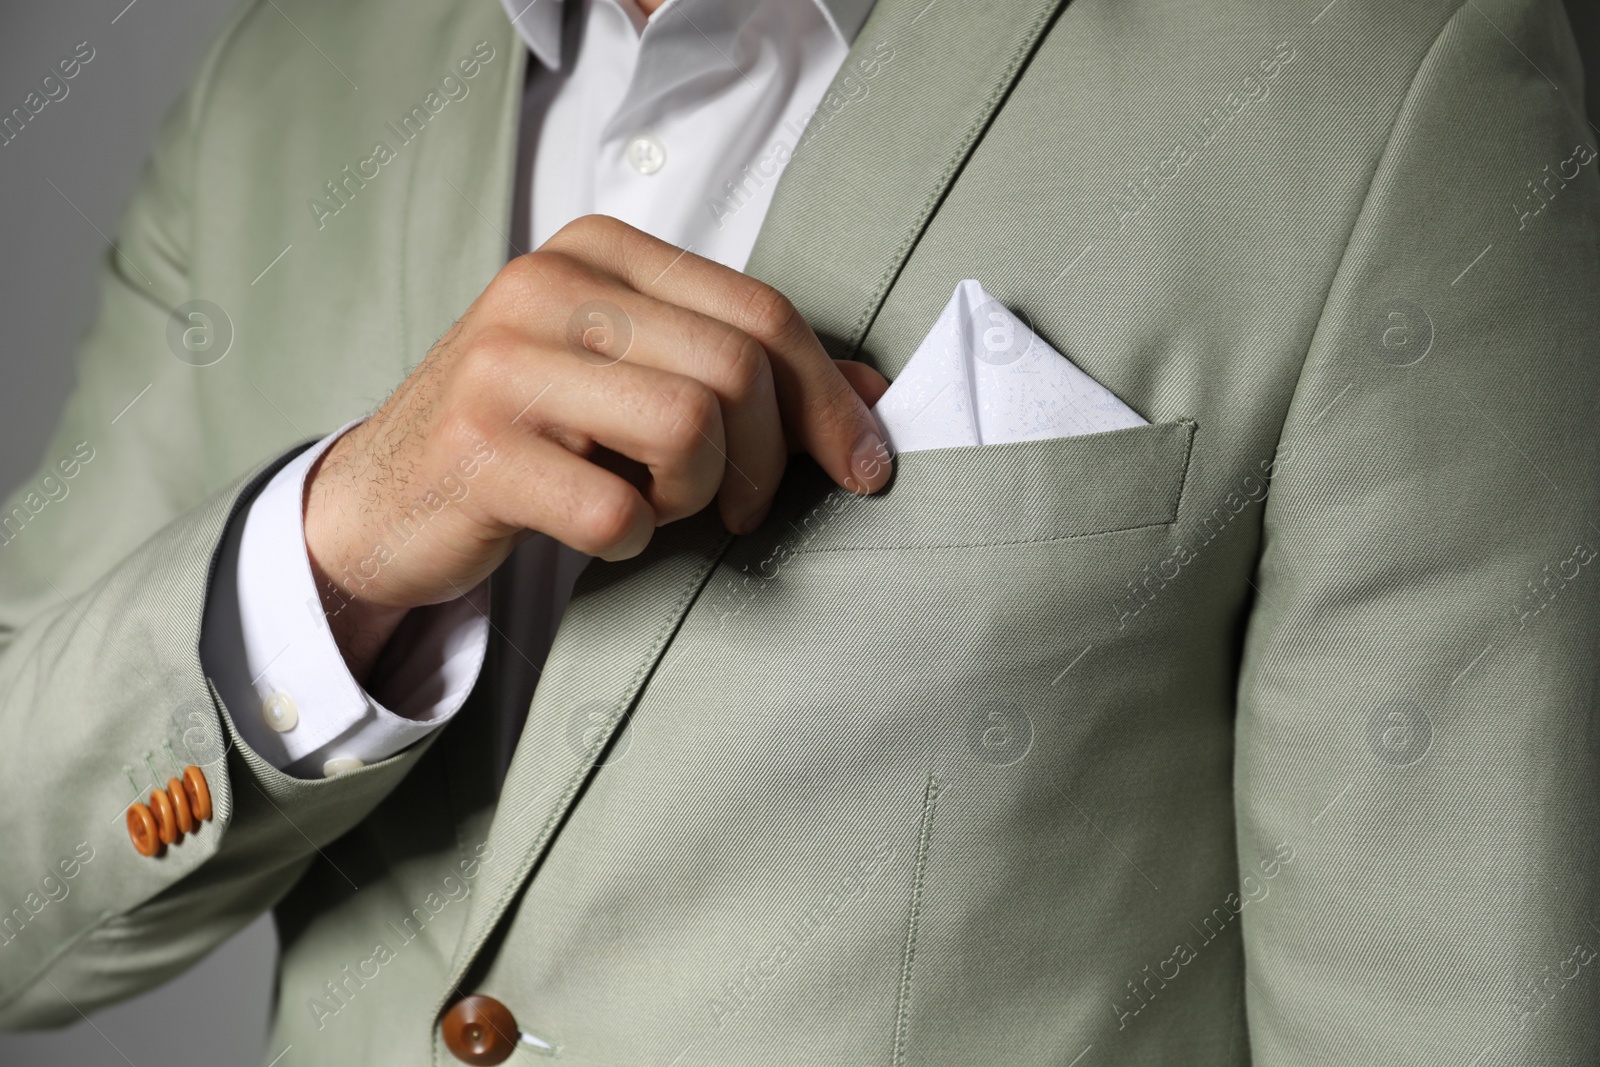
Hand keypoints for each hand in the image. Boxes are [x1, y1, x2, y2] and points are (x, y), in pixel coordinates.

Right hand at [302, 214, 891, 681]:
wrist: (386, 495)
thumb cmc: (533, 433)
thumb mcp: (635, 377)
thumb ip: (745, 370)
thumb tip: (872, 394)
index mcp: (601, 252)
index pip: (761, 311)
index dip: (830, 399)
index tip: (864, 466)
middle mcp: (550, 286)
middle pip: (737, 369)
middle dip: (764, 459)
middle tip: (735, 505)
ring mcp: (506, 363)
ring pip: (689, 429)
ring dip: (693, 496)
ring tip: (651, 504)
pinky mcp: (479, 448)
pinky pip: (617, 509)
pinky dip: (629, 539)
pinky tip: (596, 531)